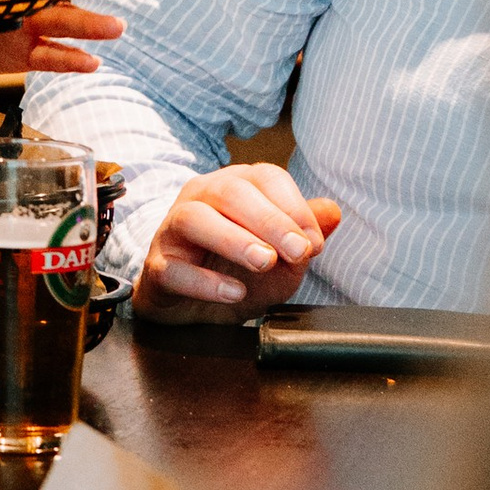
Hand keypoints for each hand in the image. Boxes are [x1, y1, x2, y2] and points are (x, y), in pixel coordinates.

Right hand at [133, 162, 341, 318]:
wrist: (195, 311)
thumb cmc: (237, 272)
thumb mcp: (282, 256)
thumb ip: (304, 233)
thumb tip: (333, 211)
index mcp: (235, 186)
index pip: (265, 178)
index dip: (294, 206)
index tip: (314, 242)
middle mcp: (201, 198)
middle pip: (231, 191)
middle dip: (270, 220)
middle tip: (297, 251)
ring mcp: (174, 230)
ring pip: (195, 218)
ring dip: (234, 239)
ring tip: (264, 262)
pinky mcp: (156, 266)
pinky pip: (173, 268)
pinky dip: (205, 281)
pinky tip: (233, 291)